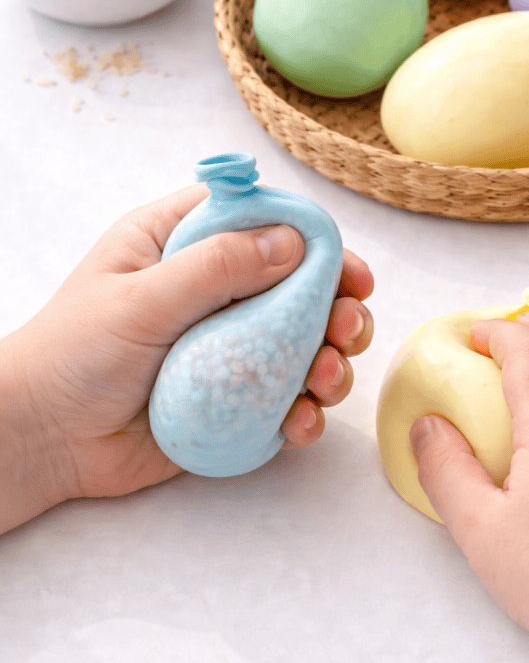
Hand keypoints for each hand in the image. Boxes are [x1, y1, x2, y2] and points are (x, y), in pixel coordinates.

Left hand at [0, 183, 372, 532]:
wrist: (44, 440)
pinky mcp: (233, 401)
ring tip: (326, 379)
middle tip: (347, 328)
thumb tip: (294, 242)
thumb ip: (216, 267)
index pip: (261, 223)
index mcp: (183, 244)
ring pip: (303, 346)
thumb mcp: (141, 298)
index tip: (350, 271)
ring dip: (331, 362)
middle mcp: (213, 292)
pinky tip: (302, 420)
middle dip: (336, 308)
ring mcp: (227, 349)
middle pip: (298, 287)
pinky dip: (305, 411)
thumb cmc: (74, 353)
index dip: (313, 240)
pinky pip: (285, 401)